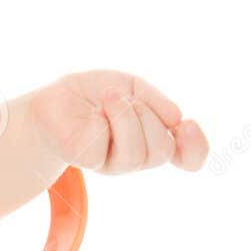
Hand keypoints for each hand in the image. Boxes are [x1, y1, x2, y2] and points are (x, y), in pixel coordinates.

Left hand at [30, 71, 208, 175]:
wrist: (55, 97)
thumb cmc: (95, 95)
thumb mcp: (132, 86)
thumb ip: (156, 102)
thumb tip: (177, 118)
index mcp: (153, 138)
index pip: (189, 158)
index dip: (196, 148)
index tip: (187, 124)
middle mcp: (136, 156)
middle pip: (161, 150)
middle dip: (148, 116)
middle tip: (126, 98)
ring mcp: (111, 164)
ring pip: (137, 153)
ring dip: (126, 115)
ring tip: (109, 98)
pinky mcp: (86, 160)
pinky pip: (106, 144)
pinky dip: (104, 118)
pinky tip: (94, 112)